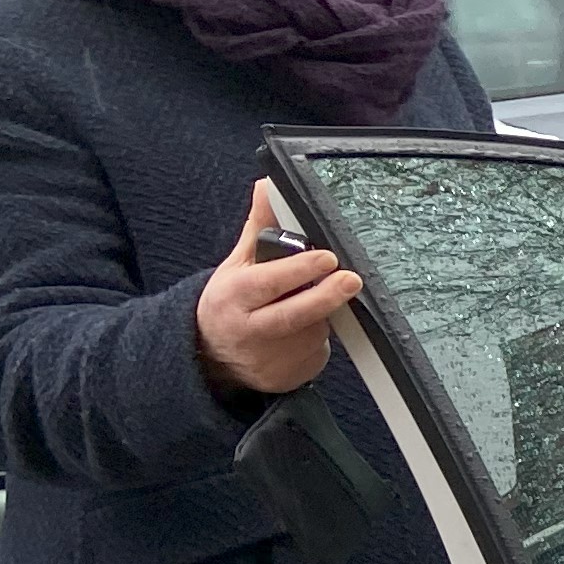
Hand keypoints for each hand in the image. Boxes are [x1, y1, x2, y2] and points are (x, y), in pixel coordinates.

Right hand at [195, 182, 362, 398]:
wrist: (212, 357)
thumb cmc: (231, 302)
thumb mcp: (237, 265)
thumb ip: (259, 229)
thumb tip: (268, 185)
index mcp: (232, 297)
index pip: (266, 283)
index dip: (297, 270)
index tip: (326, 258)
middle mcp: (248, 331)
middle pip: (292, 315)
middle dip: (324, 297)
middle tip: (352, 279)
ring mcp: (268, 359)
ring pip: (312, 332)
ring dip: (323, 315)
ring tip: (316, 301)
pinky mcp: (286, 378)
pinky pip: (317, 353)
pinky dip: (319, 338)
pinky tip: (308, 330)